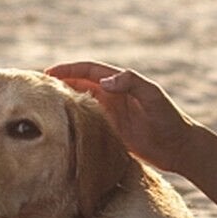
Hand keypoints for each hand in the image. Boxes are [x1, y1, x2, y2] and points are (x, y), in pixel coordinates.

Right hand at [47, 59, 193, 172]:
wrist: (180, 148)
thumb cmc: (170, 120)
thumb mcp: (153, 97)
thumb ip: (132, 83)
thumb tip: (105, 81)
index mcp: (121, 83)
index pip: (89, 70)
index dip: (69, 69)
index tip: (48, 73)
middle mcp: (113, 95)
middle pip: (80, 84)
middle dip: (60, 83)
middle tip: (36, 88)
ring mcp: (111, 113)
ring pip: (80, 103)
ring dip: (63, 101)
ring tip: (41, 106)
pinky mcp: (110, 130)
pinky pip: (86, 122)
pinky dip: (71, 121)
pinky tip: (57, 128)